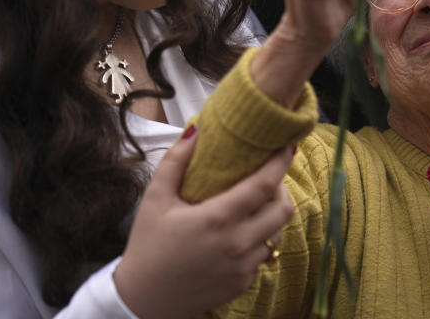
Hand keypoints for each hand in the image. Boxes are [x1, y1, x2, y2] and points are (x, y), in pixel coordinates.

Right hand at [113, 127, 294, 318]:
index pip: (264, 186)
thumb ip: (175, 161)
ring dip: (271, 216)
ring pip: (277, 233)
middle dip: (281, 188)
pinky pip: (263, 255)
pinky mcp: (243, 283)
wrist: (142, 302)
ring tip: (254, 205)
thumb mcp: (154, 200)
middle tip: (267, 178)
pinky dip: (259, 240)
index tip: (288, 146)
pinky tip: (239, 234)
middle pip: (283, 209)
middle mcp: (237, 244)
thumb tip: (196, 128)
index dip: (281, 163)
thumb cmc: (147, 246)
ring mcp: (243, 267)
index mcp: (217, 219)